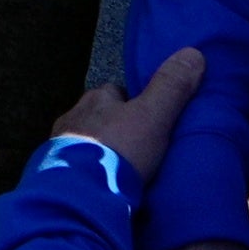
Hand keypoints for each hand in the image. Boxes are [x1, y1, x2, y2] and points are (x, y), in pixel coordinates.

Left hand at [55, 44, 205, 181]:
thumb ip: (171, 88)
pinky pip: (76, 170)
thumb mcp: (152, 117)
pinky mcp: (55, 176)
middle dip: (115, 130)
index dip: (134, 103)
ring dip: (100, 154)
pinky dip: (88, 174)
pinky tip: (102, 188)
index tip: (150, 118)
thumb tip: (193, 53)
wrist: (79, 196)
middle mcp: (73, 118)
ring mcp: (60, 148)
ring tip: (122, 172)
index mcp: (95, 100)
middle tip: (139, 149)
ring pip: (86, 144)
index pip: (116, 92)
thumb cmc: (118, 151)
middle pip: (99, 118)